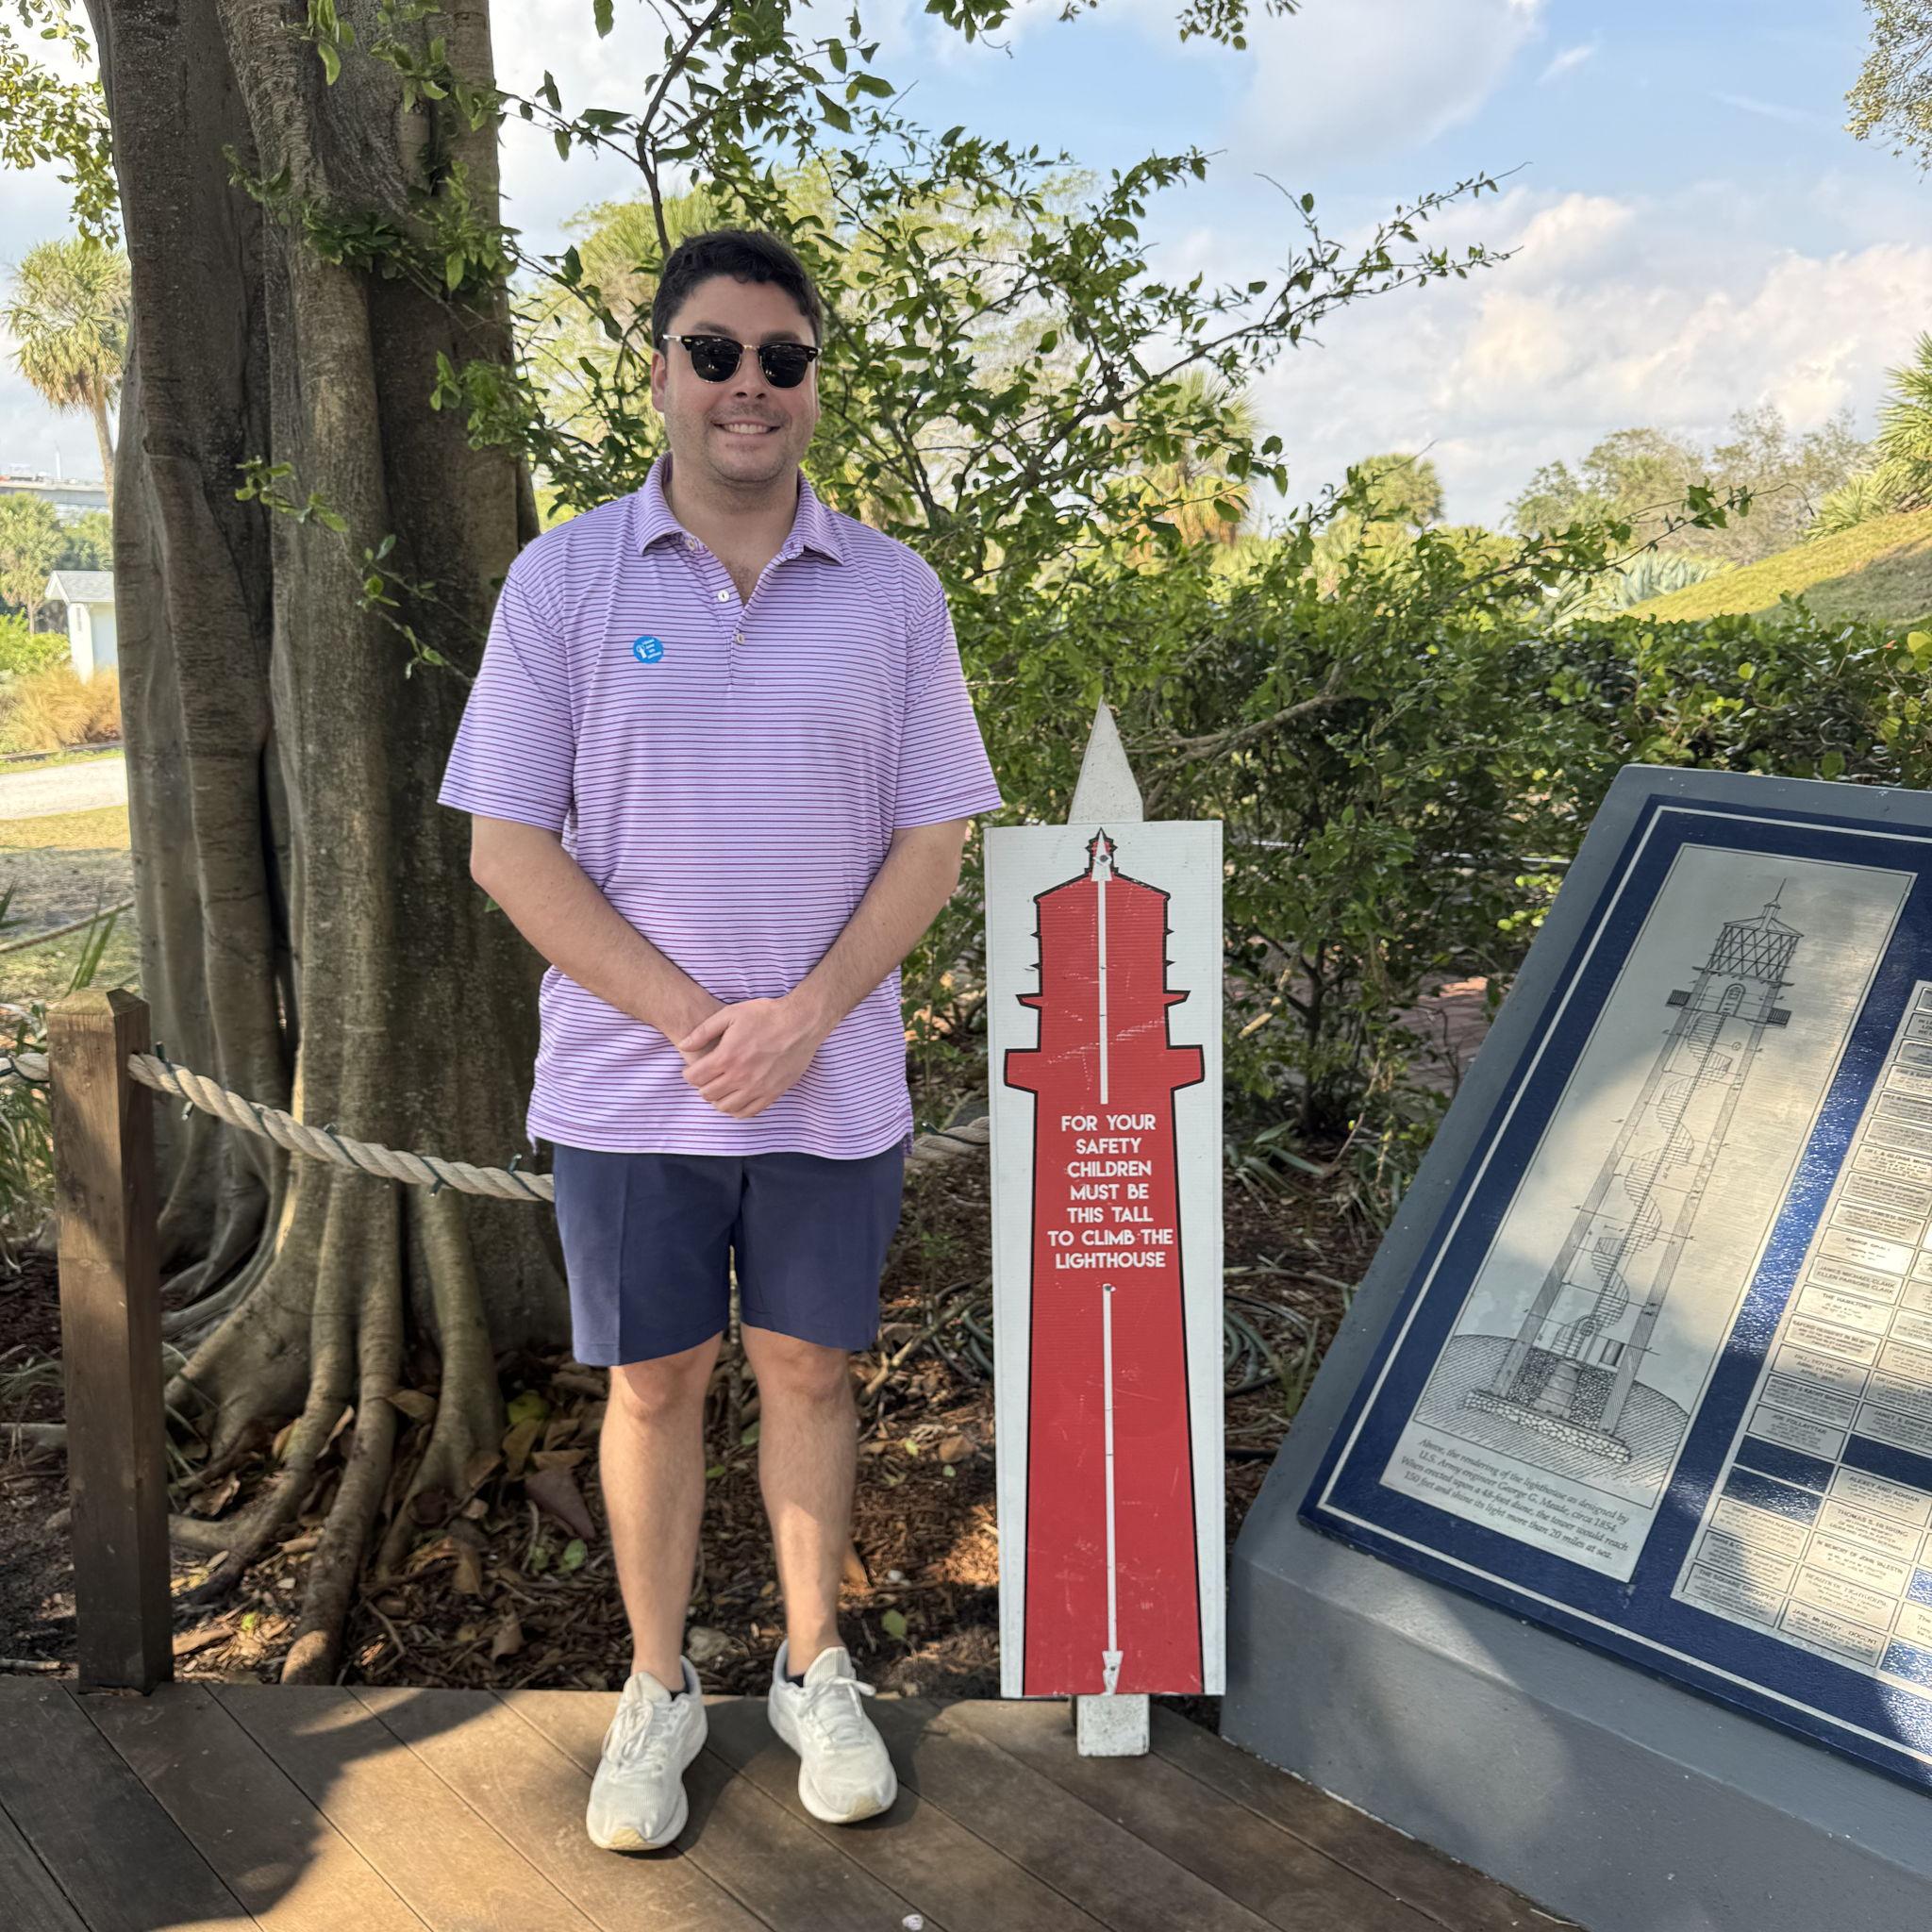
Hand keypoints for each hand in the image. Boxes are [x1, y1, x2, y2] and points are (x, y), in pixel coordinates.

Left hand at [674, 995, 829, 1117]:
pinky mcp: (772, 1093)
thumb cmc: (766, 1015)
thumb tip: (683, 1045)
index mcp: (727, 1056)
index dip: (689, 1074)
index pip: (695, 1078)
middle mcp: (740, 1076)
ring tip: (721, 1088)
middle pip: (707, 1094)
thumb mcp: (731, 1014)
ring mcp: (757, 1088)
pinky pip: (748, 1112)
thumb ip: (703, 1031)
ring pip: (725, 1107)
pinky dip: (737, 1109)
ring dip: (718, 1099)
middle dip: (702, 1086)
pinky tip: (737, 1098)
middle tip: (707, 1078)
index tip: (693, 1070)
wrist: (801, 1023)